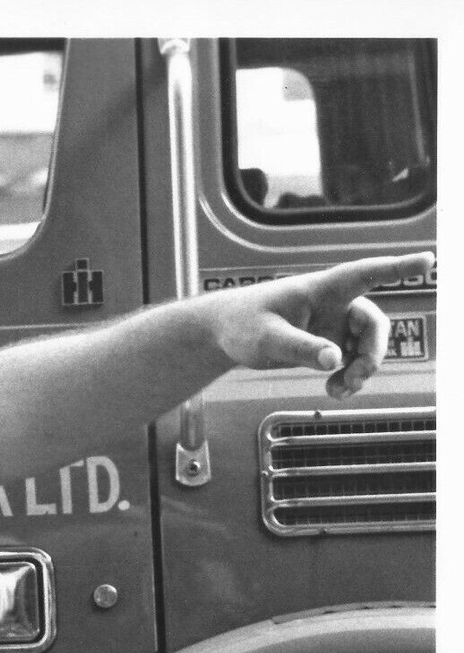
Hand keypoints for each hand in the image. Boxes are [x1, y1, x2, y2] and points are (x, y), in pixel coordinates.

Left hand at [215, 252, 433, 397]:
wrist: (224, 334)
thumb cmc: (242, 324)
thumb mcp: (266, 339)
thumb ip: (299, 348)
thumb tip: (334, 359)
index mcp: (320, 289)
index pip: (365, 273)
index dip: (398, 267)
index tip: (428, 261)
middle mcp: (333, 303)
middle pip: (373, 323)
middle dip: (371, 354)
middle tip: (353, 380)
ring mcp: (332, 324)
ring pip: (366, 345)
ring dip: (361, 370)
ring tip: (338, 391)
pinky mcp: (326, 342)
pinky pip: (352, 359)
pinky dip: (349, 376)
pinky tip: (335, 390)